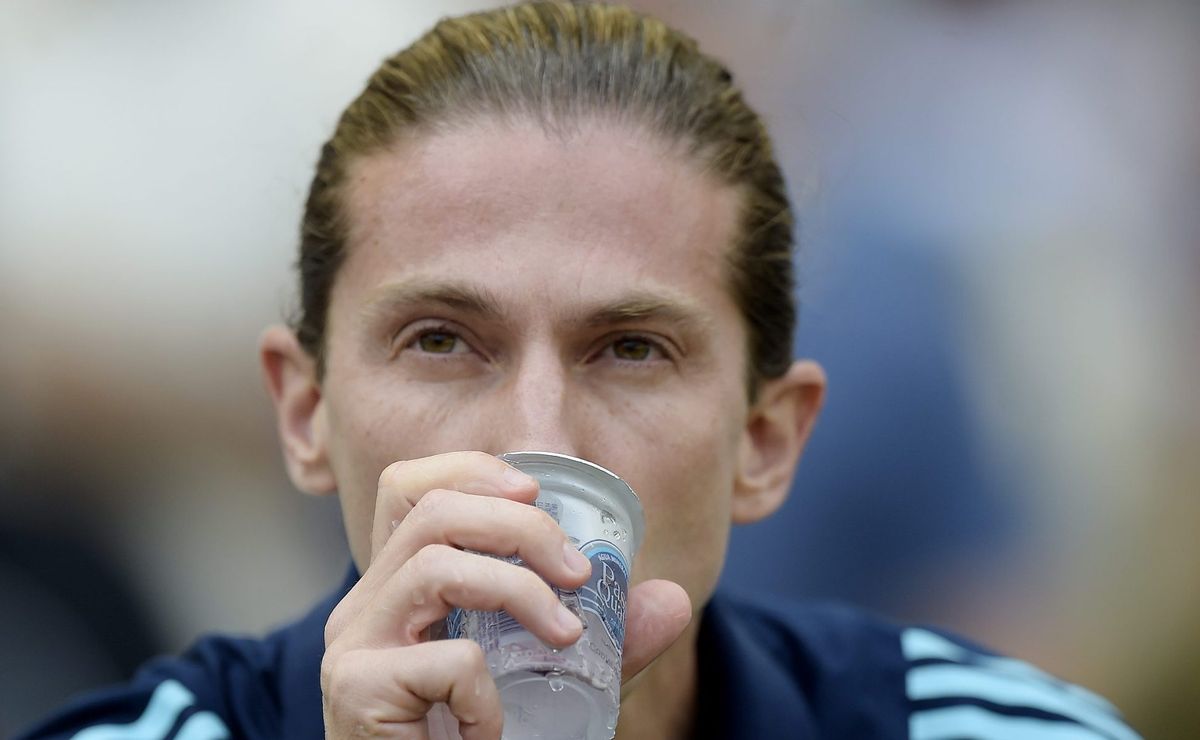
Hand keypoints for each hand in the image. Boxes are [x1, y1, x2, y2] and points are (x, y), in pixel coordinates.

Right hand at [319, 451, 691, 738]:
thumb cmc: (478, 738)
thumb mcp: (552, 678)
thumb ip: (606, 642)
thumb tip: (672, 599)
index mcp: (396, 586)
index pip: (407, 487)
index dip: (469, 470)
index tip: (533, 494)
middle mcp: (364, 606)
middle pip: (432, 512)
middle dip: (522, 527)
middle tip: (577, 573)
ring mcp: (352, 647)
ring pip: (435, 565)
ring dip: (520, 592)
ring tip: (564, 637)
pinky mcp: (357, 691)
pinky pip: (446, 659)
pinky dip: (488, 694)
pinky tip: (489, 730)